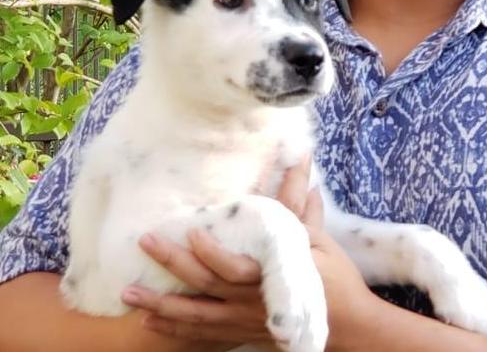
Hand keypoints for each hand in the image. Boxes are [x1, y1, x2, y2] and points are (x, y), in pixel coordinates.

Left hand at [121, 157, 318, 348]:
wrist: (348, 329)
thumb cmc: (336, 280)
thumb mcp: (321, 241)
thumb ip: (303, 207)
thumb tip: (302, 162)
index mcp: (269, 276)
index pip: (234, 266)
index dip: (212, 252)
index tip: (193, 233)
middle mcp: (250, 302)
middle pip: (205, 287)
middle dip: (173, 265)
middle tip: (145, 244)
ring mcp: (242, 323)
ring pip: (194, 317)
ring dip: (160, 305)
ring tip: (129, 293)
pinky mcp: (240, 334)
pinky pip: (202, 336)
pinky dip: (175, 332)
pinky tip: (150, 324)